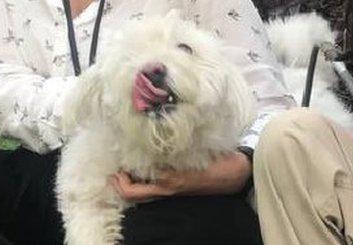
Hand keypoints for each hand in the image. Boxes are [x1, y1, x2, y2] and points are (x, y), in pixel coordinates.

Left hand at [111, 151, 251, 202]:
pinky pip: (156, 181)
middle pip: (135, 193)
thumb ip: (173, 169)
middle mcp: (167, 188)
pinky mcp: (180, 180)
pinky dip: (148, 173)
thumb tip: (152, 166)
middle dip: (121, 182)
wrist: (239, 172)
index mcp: (168, 185)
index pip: (134, 192)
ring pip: (145, 188)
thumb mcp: (193, 167)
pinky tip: (149, 159)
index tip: (114, 168)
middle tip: (116, 166)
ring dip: (134, 177)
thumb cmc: (219, 167)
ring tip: (129, 160)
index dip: (119, 183)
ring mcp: (173, 186)